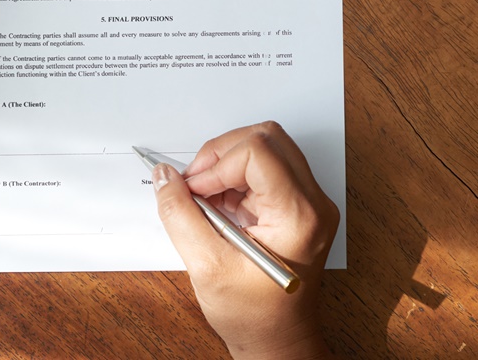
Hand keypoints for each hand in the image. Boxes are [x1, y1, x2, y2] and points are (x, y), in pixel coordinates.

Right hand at [153, 122, 338, 359]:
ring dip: (226, 164)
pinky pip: (265, 167)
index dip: (217, 163)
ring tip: (206, 197)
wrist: (278, 341)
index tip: (194, 189)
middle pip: (266, 138)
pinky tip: (219, 206)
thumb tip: (165, 176)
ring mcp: (308, 202)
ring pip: (265, 146)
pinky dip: (233, 177)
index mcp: (299, 216)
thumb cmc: (254, 316)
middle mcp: (312, 202)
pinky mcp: (297, 204)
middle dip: (220, 154)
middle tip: (195, 184)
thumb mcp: (206, 267)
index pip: (258, 151)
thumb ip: (180, 215)